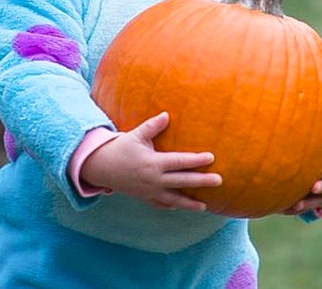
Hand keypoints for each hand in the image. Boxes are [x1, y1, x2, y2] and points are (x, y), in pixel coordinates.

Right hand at [80, 111, 221, 211]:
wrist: (102, 167)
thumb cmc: (121, 148)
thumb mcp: (136, 134)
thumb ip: (152, 126)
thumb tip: (167, 115)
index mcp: (153, 162)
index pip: (179, 161)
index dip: (196, 160)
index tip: (211, 157)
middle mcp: (154, 180)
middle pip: (182, 181)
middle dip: (201, 182)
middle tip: (219, 180)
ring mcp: (150, 191)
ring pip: (174, 199)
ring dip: (190, 204)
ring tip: (205, 206)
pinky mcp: (145, 198)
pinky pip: (161, 205)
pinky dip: (172, 207)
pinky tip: (182, 207)